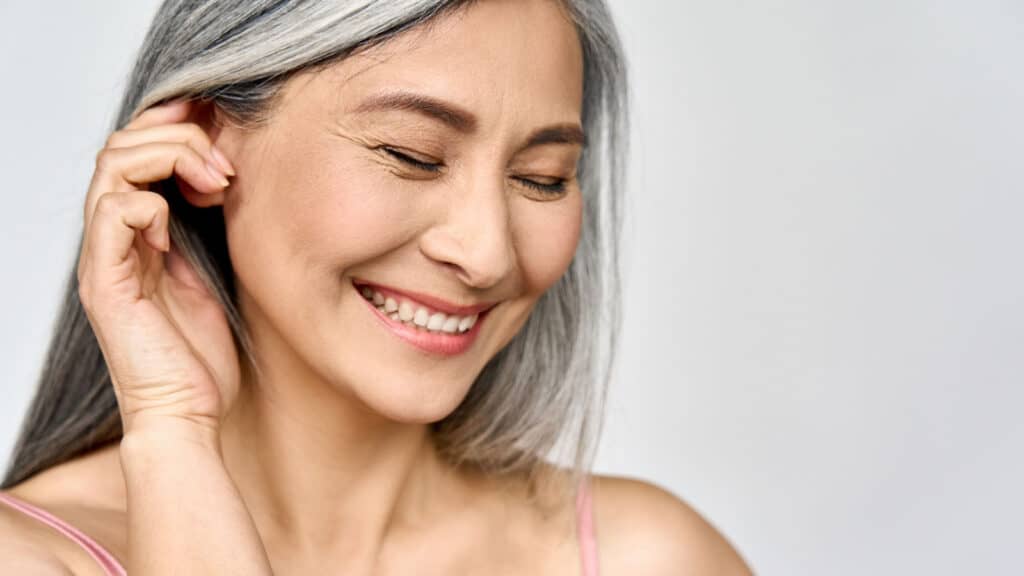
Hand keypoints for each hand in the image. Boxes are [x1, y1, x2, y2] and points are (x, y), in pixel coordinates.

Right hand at [77, 99, 240, 439]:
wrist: (187, 416)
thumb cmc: (201, 356)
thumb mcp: (213, 274)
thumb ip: (206, 228)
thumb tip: (226, 177)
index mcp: (136, 233)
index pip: (135, 150)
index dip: (173, 127)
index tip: (221, 128)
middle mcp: (113, 239)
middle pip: (120, 146)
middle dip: (179, 138)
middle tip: (226, 168)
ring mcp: (105, 259)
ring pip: (112, 167)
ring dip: (169, 159)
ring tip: (214, 183)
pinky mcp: (106, 282)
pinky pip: (113, 213)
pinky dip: (149, 203)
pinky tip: (179, 225)